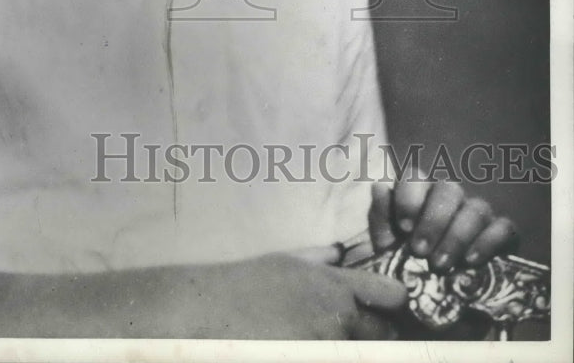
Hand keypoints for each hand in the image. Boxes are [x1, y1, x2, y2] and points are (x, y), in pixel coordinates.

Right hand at [181, 246, 406, 338]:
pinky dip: (331, 355)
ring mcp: (326, 347)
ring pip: (362, 354)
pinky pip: (337, 360)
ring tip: (327, 338)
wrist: (210, 312)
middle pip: (386, 333)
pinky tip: (309, 346)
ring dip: (352, 348)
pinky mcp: (310, 361)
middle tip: (359, 331)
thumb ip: (321, 258)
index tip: (386, 306)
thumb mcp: (286, 260)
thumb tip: (342, 252)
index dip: (394, 302)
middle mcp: (338, 316)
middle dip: (377, 333)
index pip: (393, 295)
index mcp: (334, 284)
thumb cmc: (245, 283)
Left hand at [368, 178, 517, 273]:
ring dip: (458, 236)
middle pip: (448, 189)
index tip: (404, 227)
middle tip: (421, 252)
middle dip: (434, 221)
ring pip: (476, 208)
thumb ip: (381, 218)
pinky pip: (504, 227)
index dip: (409, 198)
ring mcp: (477, 214)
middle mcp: (450, 198)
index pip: (415, 176)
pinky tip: (472, 261)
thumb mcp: (386, 249)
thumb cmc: (406, 268)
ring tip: (441, 265)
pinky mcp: (502, 235)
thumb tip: (379, 186)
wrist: (431, 304)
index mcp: (419, 195)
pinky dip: (489, 242)